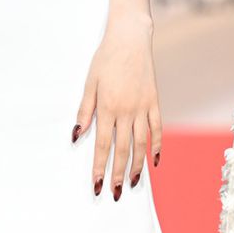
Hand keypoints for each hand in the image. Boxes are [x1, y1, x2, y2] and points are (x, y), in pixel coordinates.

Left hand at [71, 12, 161, 198]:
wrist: (130, 38)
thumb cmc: (105, 59)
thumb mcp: (89, 82)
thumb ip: (84, 110)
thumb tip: (76, 135)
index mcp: (107, 106)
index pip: (102, 144)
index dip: (99, 166)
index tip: (97, 185)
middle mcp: (126, 110)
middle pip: (123, 149)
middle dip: (119, 173)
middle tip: (116, 193)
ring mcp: (143, 107)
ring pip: (141, 143)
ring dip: (138, 166)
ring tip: (134, 183)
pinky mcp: (155, 101)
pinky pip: (157, 129)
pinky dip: (156, 146)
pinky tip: (153, 161)